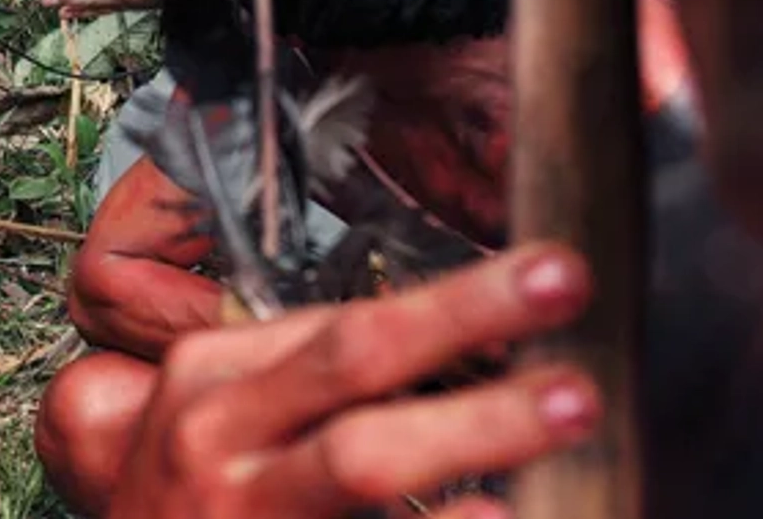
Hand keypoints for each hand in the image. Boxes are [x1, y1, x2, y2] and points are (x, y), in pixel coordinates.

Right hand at [108, 244, 599, 518]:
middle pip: (354, 360)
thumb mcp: (220, 425)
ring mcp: (242, 513)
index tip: (545, 269)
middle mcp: (219, 437)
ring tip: (573, 403)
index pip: (341, 326)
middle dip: (462, 314)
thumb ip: (308, 384)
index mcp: (211, 379)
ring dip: (475, 425)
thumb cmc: (189, 501)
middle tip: (564, 281)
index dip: (452, 298)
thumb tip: (465, 345)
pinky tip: (505, 518)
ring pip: (363, 457)